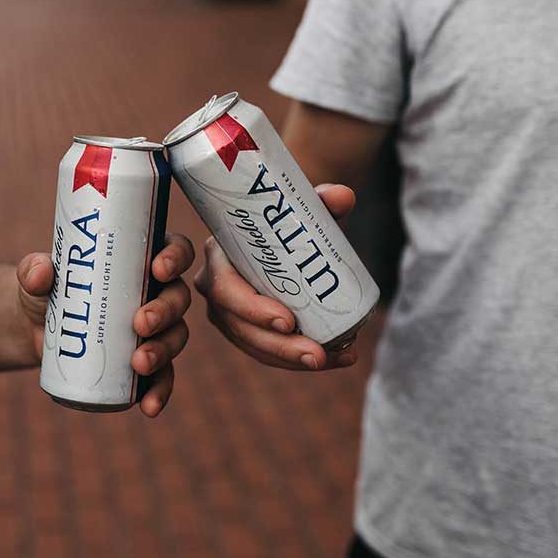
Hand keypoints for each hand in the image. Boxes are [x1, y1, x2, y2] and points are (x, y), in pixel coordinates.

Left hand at [16, 233, 195, 416]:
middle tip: (140, 322)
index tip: (157, 269)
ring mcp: (155, 330)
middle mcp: (156, 293)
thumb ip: (33, 270)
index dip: (176, 257)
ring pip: (175, 337)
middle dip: (165, 311)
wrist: (35, 330)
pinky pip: (162, 377)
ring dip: (163, 351)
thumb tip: (40, 274)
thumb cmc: (47, 290)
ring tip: (139, 363)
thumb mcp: (36, 276)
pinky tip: (148, 406)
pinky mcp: (144, 362)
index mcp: (141, 261)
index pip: (175, 251)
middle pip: (178, 298)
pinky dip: (159, 392)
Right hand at [193, 184, 360, 370]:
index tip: (288, 321)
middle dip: (279, 346)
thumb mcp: (300, 208)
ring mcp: (227, 313)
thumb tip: (342, 197)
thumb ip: (321, 199)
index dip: (253, 309)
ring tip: (332, 359)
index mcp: (219, 256)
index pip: (225, 289)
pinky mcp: (242, 329)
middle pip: (240, 327)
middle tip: (317, 354)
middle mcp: (216, 287)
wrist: (278, 234)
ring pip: (253, 345)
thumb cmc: (283, 220)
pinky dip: (296, 360)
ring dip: (291, 359)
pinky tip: (335, 359)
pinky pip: (264, 351)